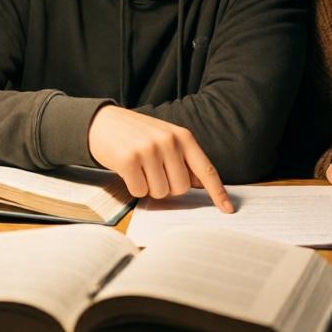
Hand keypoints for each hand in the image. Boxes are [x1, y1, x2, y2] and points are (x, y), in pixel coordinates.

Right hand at [88, 104, 233, 212]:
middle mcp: (169, 142)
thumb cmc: (138, 134)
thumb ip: (184, 159)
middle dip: (167, 186)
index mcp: (183, 137)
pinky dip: (134, 187)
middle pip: (180, 188)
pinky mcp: (129, 160)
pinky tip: (128, 171)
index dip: (218, 192)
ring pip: (160, 192)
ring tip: (140, 168)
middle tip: (154, 171)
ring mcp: (149, 150)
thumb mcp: (166, 138)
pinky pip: (140, 191)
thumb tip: (199, 184)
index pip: (206, 170)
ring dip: (150, 187)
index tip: (228, 209)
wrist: (103, 121)